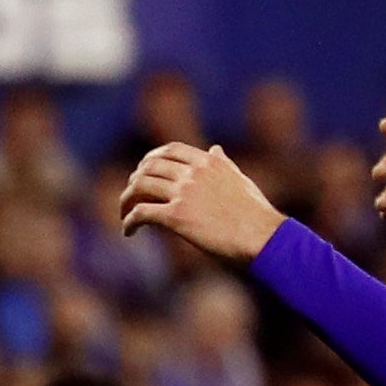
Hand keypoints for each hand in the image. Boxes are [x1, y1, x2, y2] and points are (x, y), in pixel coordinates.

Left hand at [116, 144, 283, 264]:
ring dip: (126, 200)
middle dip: (135, 180)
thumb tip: (215, 149)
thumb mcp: (240, 180)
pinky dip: (129, 221)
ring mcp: (184, 193)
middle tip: (131, 196)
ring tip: (124, 214)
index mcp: (208, 162)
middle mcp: (194, 172)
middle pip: (150, 167)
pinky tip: (128, 232)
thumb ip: (223, 164)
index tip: (144, 171)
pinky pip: (141, 213)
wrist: (261, 237)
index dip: (152, 159)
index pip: (171, 150)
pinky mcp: (176, 216)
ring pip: (140, 186)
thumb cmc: (255, 214)